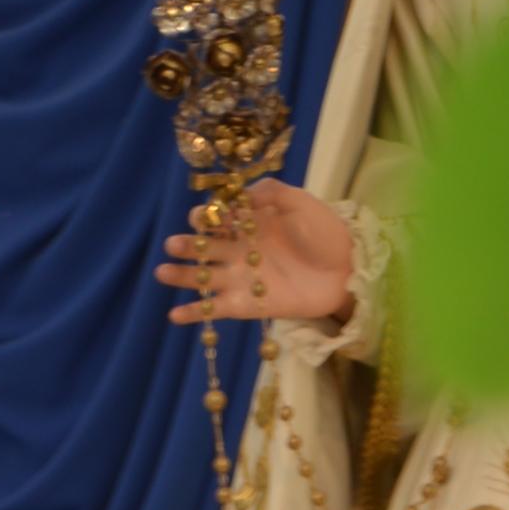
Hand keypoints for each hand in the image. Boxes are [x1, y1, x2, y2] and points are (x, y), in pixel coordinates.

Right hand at [157, 179, 355, 330]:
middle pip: (205, 247)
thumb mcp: (300, 202)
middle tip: (173, 245)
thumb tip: (241, 194)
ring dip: (182, 276)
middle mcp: (240, 249)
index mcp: (250, 222)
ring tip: (163, 273)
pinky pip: (216, 309)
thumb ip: (270, 194)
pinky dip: (195, 313)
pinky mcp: (247, 305)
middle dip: (187, 245)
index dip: (207, 216)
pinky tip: (174, 315)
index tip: (203, 218)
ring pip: (203, 277)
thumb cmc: (325, 232)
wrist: (346, 270)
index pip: (218, 217)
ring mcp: (242, 278)